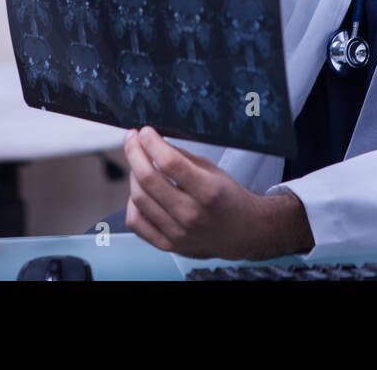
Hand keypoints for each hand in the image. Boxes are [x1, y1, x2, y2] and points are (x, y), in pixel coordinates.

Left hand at [122, 127, 314, 260]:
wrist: (244, 232)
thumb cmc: (229, 199)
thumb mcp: (213, 170)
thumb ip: (182, 157)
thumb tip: (153, 142)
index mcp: (207, 191)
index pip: (169, 162)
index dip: (151, 142)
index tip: (144, 131)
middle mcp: (191, 214)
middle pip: (148, 179)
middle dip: (134, 152)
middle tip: (132, 140)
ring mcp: (177, 233)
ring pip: (138, 198)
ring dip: (133, 174)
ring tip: (139, 164)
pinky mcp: (168, 245)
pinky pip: (136, 223)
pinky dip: (132, 203)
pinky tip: (139, 192)